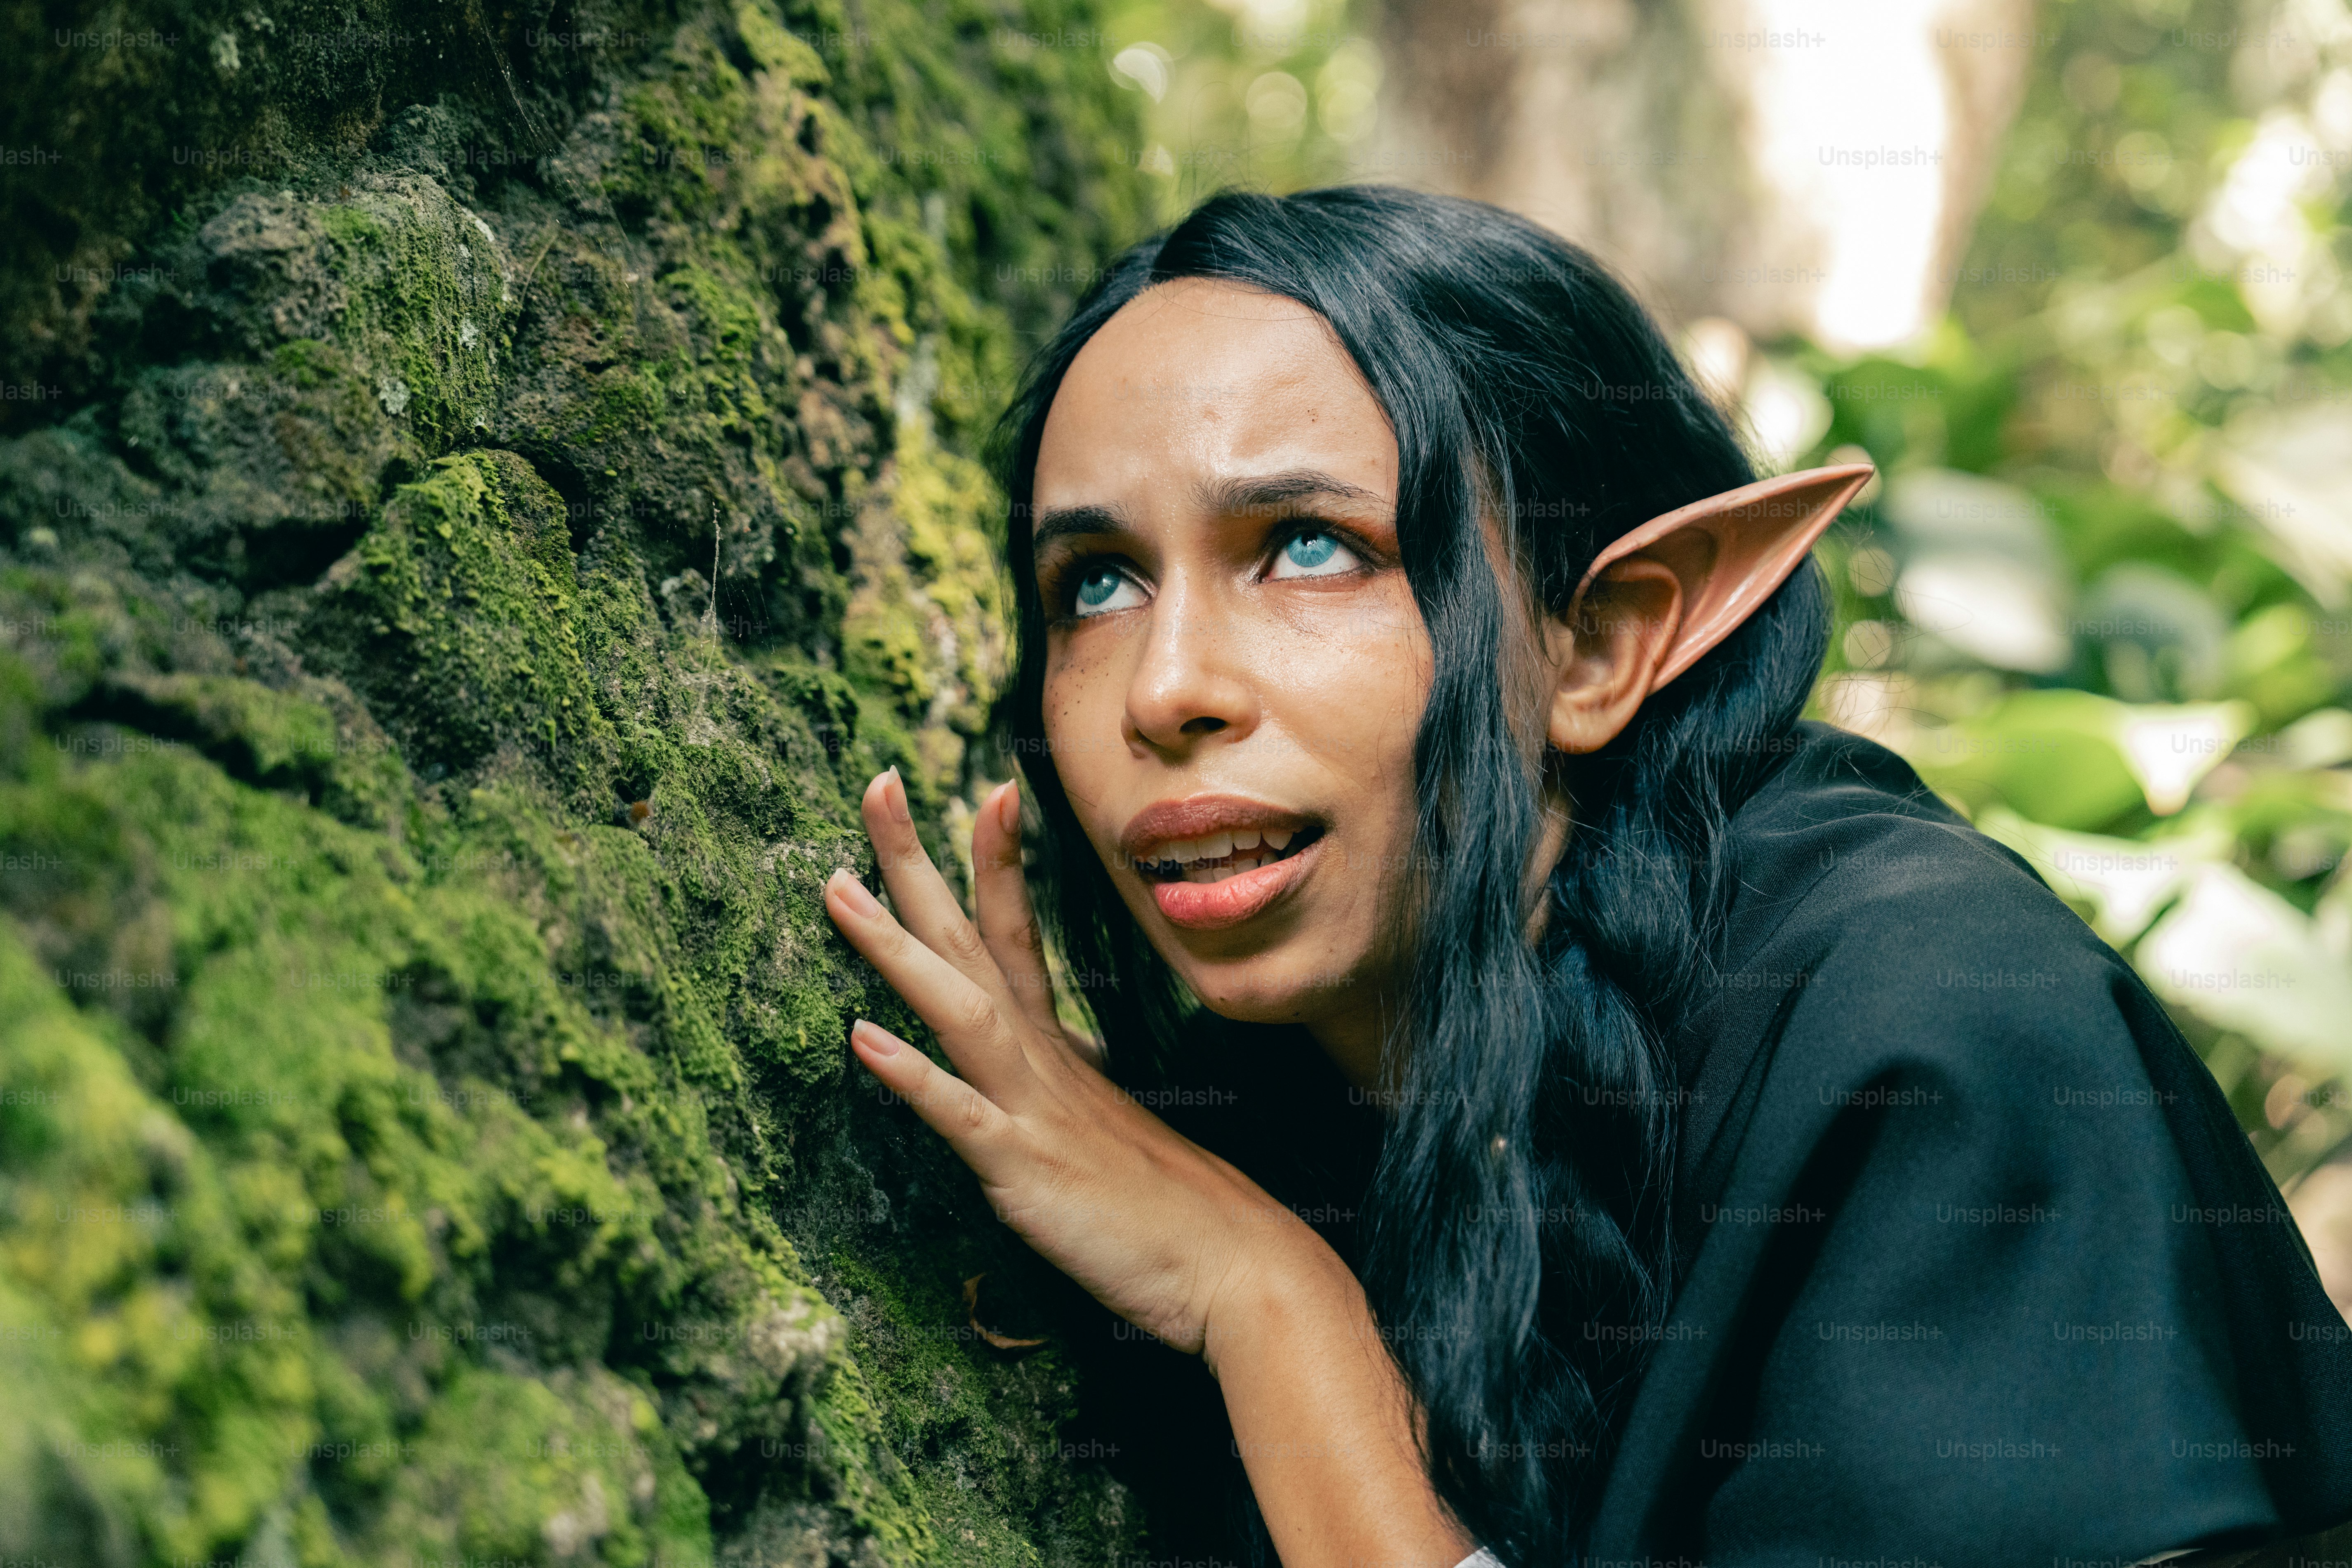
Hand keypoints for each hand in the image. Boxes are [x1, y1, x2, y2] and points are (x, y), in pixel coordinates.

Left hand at [823, 769, 1318, 1357]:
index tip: (985, 789)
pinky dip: (913, 1076)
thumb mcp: (1116, 1136)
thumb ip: (1078, 1094)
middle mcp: (1045, 1063)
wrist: (1243, 1271)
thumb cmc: (1182, 1214)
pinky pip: (961, 1115)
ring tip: (836, 886)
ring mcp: (1035, 1112)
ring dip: (894, 944)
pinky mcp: (1028, 1172)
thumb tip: (1063, 1068)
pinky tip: (860, 1039)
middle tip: (877, 781)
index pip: (1018, 937)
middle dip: (918, 862)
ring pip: (956, 1006)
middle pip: (969, 941)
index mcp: (1063, 1053)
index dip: (996, 863)